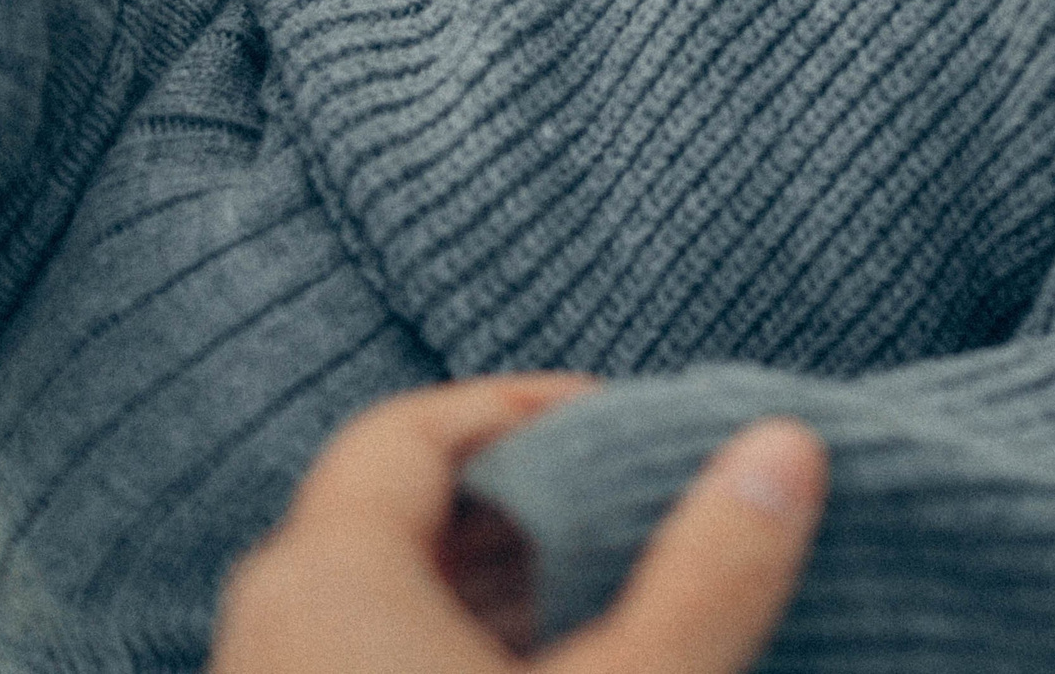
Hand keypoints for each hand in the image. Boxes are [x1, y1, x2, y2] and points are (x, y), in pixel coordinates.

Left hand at [212, 373, 826, 673]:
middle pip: (398, 514)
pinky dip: (469, 658)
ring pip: (388, 607)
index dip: (524, 408)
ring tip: (629, 601)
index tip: (631, 424)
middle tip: (650, 509)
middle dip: (536, 503)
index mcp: (324, 582)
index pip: (407, 430)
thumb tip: (784, 448)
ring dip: (509, 588)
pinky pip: (377, 673)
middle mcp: (271, 636)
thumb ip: (713, 571)